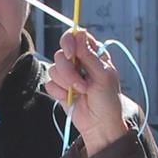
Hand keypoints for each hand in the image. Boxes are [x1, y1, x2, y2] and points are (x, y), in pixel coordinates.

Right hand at [42, 28, 131, 150]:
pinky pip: (49, 83)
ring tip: (81, 93)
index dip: (69, 42)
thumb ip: (89, 55)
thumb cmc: (107, 100)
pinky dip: (59, 92)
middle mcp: (78, 62)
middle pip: (60, 53)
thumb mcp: (103, 75)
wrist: (99, 124)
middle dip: (68, 71)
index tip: (71, 54)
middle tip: (82, 84)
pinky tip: (71, 98)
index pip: (75, 36)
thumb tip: (80, 33)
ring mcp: (67, 75)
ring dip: (66, 83)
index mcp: (92, 54)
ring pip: (54, 69)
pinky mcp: (58, 88)